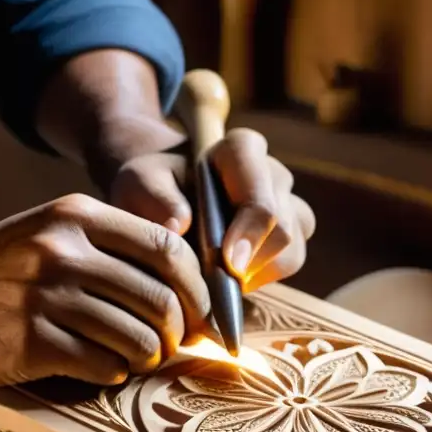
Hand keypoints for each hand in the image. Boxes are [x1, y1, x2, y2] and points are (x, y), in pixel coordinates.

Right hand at [0, 194, 211, 387]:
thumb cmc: (3, 269)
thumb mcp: (54, 232)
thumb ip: (115, 247)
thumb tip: (190, 288)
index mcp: (78, 216)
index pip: (168, 250)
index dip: (197, 289)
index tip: (199, 313)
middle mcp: (64, 251)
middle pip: (160, 299)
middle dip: (178, 332)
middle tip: (171, 344)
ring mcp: (46, 297)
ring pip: (138, 338)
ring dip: (149, 357)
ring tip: (136, 357)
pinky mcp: (32, 342)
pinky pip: (104, 366)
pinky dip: (115, 372)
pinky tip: (102, 366)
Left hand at [109, 128, 315, 291]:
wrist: (166, 198)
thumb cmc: (153, 187)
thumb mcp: (139, 182)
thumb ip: (154, 196)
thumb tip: (178, 225)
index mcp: (242, 150)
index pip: (261, 193)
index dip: (250, 232)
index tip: (227, 262)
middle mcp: (273, 174)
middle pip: (282, 229)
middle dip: (251, 262)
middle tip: (214, 281)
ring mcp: (288, 205)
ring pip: (292, 252)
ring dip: (256, 274)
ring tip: (217, 278)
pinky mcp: (290, 235)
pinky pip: (288, 265)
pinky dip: (260, 279)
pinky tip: (228, 279)